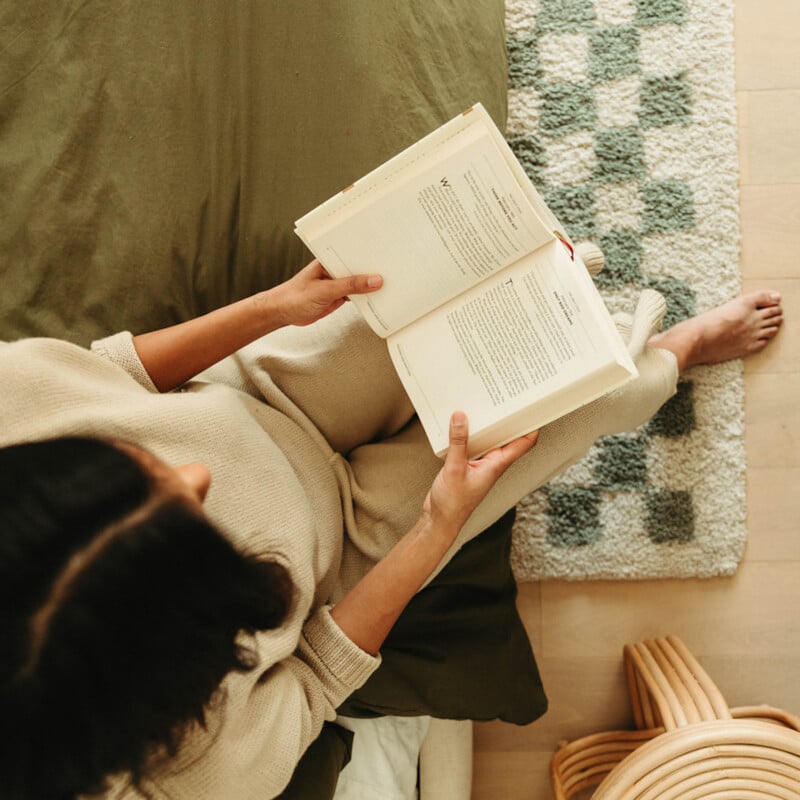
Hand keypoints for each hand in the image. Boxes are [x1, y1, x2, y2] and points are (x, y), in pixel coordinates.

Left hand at [270, 259, 382, 326]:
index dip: (370, 252)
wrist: (282, 313)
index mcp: (329, 258)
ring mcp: (337, 282)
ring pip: (360, 281)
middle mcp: (334, 268)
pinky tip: (377, 297)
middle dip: (374, 268)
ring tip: (392, 282)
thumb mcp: (325, 290)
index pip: (354, 252)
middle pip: (359, 266)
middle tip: (395, 268)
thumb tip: (374, 280)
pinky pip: (357, 294)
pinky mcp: (339, 295)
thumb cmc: (294, 296)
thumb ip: (350, 285)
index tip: (388, 254)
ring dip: (371, 284)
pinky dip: (366, 297)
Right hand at [421, 412, 538, 536]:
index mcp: (497, 465)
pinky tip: (460, 424)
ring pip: (489, 439)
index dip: (533, 426)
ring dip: (487, 425)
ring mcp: (480, 464)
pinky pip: (473, 444)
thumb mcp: (454, 469)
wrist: (440, 521)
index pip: (524, 443)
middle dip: (508, 419)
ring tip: (482, 404)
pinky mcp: (467, 465)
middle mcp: (492, 463)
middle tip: (506, 398)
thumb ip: (458, 442)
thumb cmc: (453, 503)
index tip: (535, 408)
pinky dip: (469, 433)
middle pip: (507, 437)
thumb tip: (461, 417)